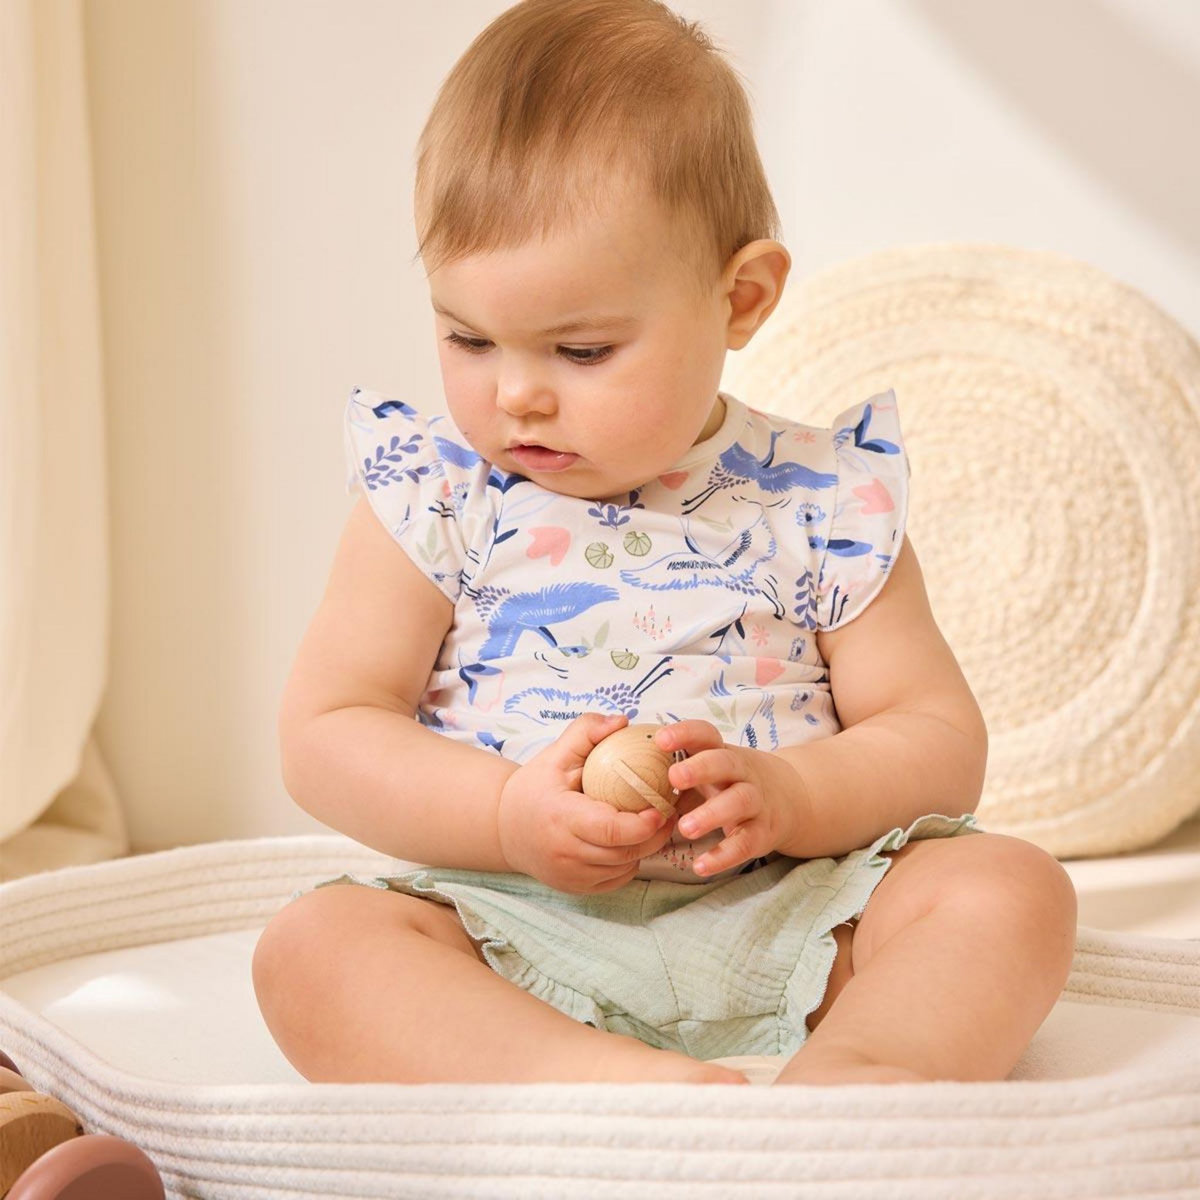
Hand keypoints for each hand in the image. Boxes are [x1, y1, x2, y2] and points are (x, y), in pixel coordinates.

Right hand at [497, 713, 676, 893]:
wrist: (504, 827)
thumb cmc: (535, 787)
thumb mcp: (556, 753)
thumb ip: (588, 731)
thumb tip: (622, 722)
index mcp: (561, 817)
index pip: (610, 829)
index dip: (642, 823)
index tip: (660, 807)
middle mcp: (564, 853)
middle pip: (624, 852)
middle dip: (655, 835)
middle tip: (670, 812)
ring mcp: (570, 876)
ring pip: (624, 868)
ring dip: (645, 849)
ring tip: (656, 824)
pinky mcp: (576, 889)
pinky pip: (616, 880)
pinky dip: (630, 862)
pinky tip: (632, 842)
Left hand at [655, 720, 812, 876]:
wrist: (786, 798)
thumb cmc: (725, 781)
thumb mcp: (705, 768)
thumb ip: (671, 771)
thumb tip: (619, 778)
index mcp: (720, 751)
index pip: (705, 734)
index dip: (685, 734)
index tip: (659, 739)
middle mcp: (741, 771)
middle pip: (725, 763)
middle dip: (700, 768)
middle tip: (673, 778)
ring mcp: (756, 800)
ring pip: (739, 801)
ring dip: (712, 814)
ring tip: (684, 827)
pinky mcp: (763, 831)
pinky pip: (746, 843)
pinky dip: (723, 855)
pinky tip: (700, 866)